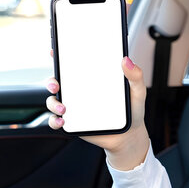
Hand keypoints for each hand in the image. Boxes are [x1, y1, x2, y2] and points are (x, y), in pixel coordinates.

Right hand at [46, 55, 148, 169]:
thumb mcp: (137, 92)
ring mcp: (74, 106)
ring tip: (63, 108)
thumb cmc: (132, 111)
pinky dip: (55, 120)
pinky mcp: (72, 122)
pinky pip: (56, 120)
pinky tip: (62, 120)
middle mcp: (80, 91)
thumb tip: (126, 60)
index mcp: (93, 79)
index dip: (61, 55)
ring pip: (54, 100)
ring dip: (53, 103)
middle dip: (51, 81)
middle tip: (56, 85)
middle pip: (58, 81)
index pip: (74, 64)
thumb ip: (135, 76)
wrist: (128, 136)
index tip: (55, 51)